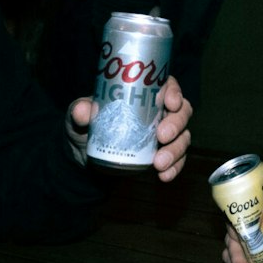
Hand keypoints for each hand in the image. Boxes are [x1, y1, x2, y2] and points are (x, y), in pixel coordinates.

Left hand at [67, 76, 192, 181]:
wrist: (87, 156)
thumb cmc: (87, 125)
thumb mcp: (79, 116)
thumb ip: (80, 111)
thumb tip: (82, 111)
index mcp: (145, 94)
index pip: (167, 85)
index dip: (174, 91)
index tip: (170, 102)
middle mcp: (159, 111)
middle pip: (182, 111)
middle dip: (177, 123)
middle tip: (162, 136)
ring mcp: (164, 134)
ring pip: (183, 137)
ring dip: (176, 150)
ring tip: (159, 163)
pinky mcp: (163, 154)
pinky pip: (178, 160)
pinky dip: (175, 168)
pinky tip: (164, 176)